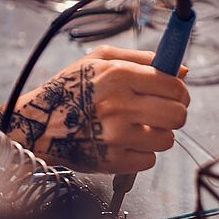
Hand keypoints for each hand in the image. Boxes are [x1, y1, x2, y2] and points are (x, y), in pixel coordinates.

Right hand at [0, 45, 189, 173]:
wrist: (37, 123)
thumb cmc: (68, 89)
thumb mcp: (97, 60)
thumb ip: (140, 58)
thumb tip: (181, 69)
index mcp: (117, 74)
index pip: (174, 85)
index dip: (179, 90)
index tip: (173, 94)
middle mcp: (119, 104)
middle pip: (178, 115)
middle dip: (174, 113)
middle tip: (159, 112)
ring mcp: (116, 135)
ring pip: (167, 140)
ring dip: (156, 135)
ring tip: (136, 128)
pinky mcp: (113, 160)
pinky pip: (149, 160)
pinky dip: (140, 153)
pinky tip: (123, 143)